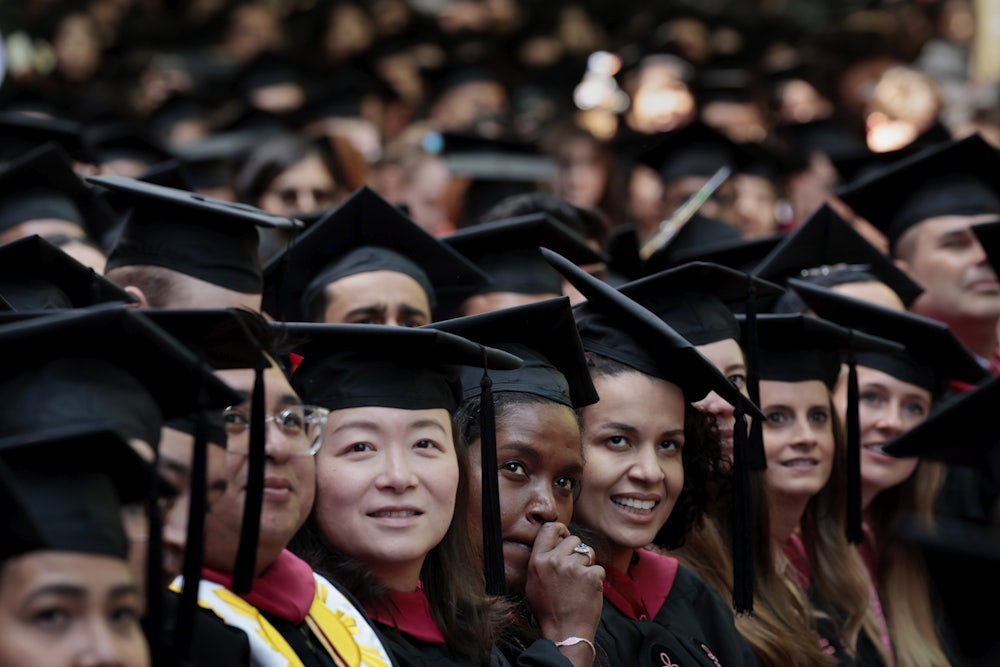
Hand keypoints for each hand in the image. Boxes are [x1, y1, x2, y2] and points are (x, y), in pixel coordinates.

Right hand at [524, 522, 604, 662]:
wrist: (565, 631)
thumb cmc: (549, 610)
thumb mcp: (533, 583)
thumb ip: (540, 561)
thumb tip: (551, 544)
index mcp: (538, 560)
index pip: (549, 528)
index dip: (560, 529)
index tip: (565, 536)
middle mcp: (554, 560)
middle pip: (573, 539)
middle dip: (577, 551)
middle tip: (575, 570)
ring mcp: (573, 567)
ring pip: (588, 552)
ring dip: (587, 565)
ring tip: (580, 584)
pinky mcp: (590, 575)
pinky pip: (598, 567)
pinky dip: (596, 579)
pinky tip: (588, 591)